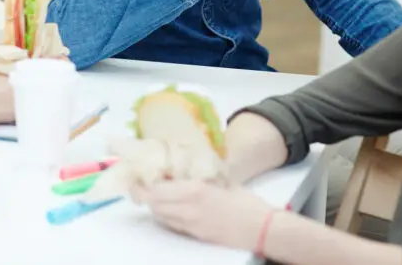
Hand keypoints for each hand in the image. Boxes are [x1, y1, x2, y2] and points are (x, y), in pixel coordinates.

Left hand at [130, 180, 272, 250]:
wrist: (262, 229)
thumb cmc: (247, 203)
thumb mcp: (223, 180)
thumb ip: (203, 174)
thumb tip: (190, 165)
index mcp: (194, 190)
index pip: (155, 190)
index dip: (142, 184)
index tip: (138, 175)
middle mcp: (188, 209)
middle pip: (153, 205)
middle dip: (144, 195)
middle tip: (143, 184)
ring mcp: (191, 225)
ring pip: (161, 216)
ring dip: (155, 205)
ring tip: (157, 194)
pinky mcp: (197, 235)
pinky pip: (172, 225)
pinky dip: (167, 215)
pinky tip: (173, 207)